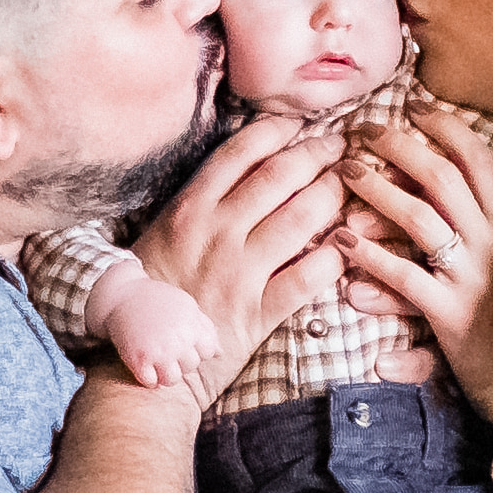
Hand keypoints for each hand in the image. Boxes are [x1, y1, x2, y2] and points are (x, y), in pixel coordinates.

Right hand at [84, 270, 223, 393]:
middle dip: (179, 360)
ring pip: (172, 380)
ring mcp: (158, 351)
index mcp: (192, 326)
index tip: (181, 340)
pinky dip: (148, 378)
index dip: (195, 348)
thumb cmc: (157, 300)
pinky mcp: (138, 359)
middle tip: (164, 346)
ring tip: (156, 361)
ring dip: (164, 374)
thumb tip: (220, 354)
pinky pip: (150, 383)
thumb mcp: (186, 307)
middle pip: (190, 367)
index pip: (207, 352)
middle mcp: (178, 341)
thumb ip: (205, 329)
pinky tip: (143, 365)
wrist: (122, 294)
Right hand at [121, 112, 348, 403]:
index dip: (278, 129)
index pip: (241, 151)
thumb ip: (197, 207)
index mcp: (188, 209)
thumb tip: (241, 176)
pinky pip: (307, 277)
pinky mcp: (257, 313)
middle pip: (280, 175)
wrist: (141, 369)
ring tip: (351, 186)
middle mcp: (215, 232)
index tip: (301, 124)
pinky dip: (334, 258)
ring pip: (301, 217)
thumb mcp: (161, 239)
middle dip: (318, 152)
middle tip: (340, 147)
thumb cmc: (150, 301)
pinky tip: (350, 246)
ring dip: (334, 195)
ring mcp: (238, 272)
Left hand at [336, 108, 492, 439]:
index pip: (477, 159)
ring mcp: (472, 277)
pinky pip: (406, 278)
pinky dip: (371, 258)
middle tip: (362, 131)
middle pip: (442, 176)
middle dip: (400, 146)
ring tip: (345, 175)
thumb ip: (475, 227)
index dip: (445, 126)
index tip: (414, 104)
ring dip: (378, 191)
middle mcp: (492, 243)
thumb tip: (434, 191)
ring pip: (420, 218)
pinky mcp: (452, 315)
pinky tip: (343, 245)